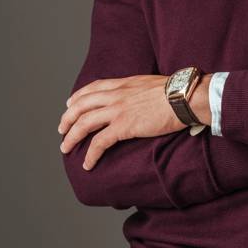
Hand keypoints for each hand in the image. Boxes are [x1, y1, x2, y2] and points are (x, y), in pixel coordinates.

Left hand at [59, 74, 186, 169]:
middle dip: (67, 119)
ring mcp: (118, 110)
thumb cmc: (178, 92)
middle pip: (81, 105)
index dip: (78, 97)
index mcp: (123, 83)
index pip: (93, 87)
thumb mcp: (152, 84)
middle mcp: (116, 95)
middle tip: (62, 130)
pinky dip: (90, 154)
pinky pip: (99, 142)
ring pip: (84, 123)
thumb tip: (143, 98)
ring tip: (66, 148)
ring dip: (71, 137)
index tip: (70, 104)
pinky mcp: (124, 126)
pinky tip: (88, 164)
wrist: (185, 97)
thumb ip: (140, 90)